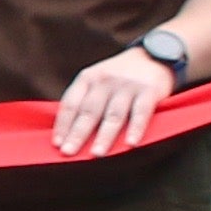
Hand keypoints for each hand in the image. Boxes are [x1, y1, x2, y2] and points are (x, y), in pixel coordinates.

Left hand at [52, 46, 175, 159]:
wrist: (154, 55)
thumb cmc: (118, 76)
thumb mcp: (97, 79)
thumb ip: (84, 100)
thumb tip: (66, 132)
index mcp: (87, 78)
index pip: (71, 103)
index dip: (63, 124)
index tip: (56, 143)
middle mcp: (105, 80)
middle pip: (89, 111)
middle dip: (78, 133)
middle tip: (68, 152)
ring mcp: (127, 86)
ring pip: (113, 115)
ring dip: (104, 136)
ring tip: (96, 154)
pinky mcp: (149, 91)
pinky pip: (141, 113)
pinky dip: (135, 129)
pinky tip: (130, 144)